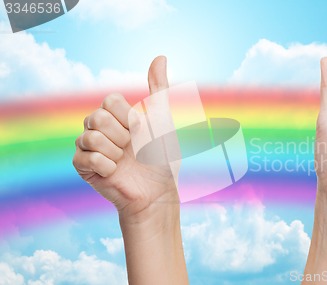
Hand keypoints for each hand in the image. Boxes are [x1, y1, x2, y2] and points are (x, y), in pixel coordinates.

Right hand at [72, 56, 177, 222]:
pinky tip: (115, 172)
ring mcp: (89, 147)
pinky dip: (106, 166)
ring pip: (90, 136)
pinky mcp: (83, 166)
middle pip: (97, 116)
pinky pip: (86, 157)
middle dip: (122, 135)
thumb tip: (160, 56)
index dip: (129, 117)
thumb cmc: (162, 156)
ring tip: (124, 161)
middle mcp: (99, 127)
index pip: (110, 100)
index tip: (141, 130)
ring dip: (115, 151)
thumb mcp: (163, 118)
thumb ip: (159, 88)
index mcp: (116, 114)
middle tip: (132, 148)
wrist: (157, 190)